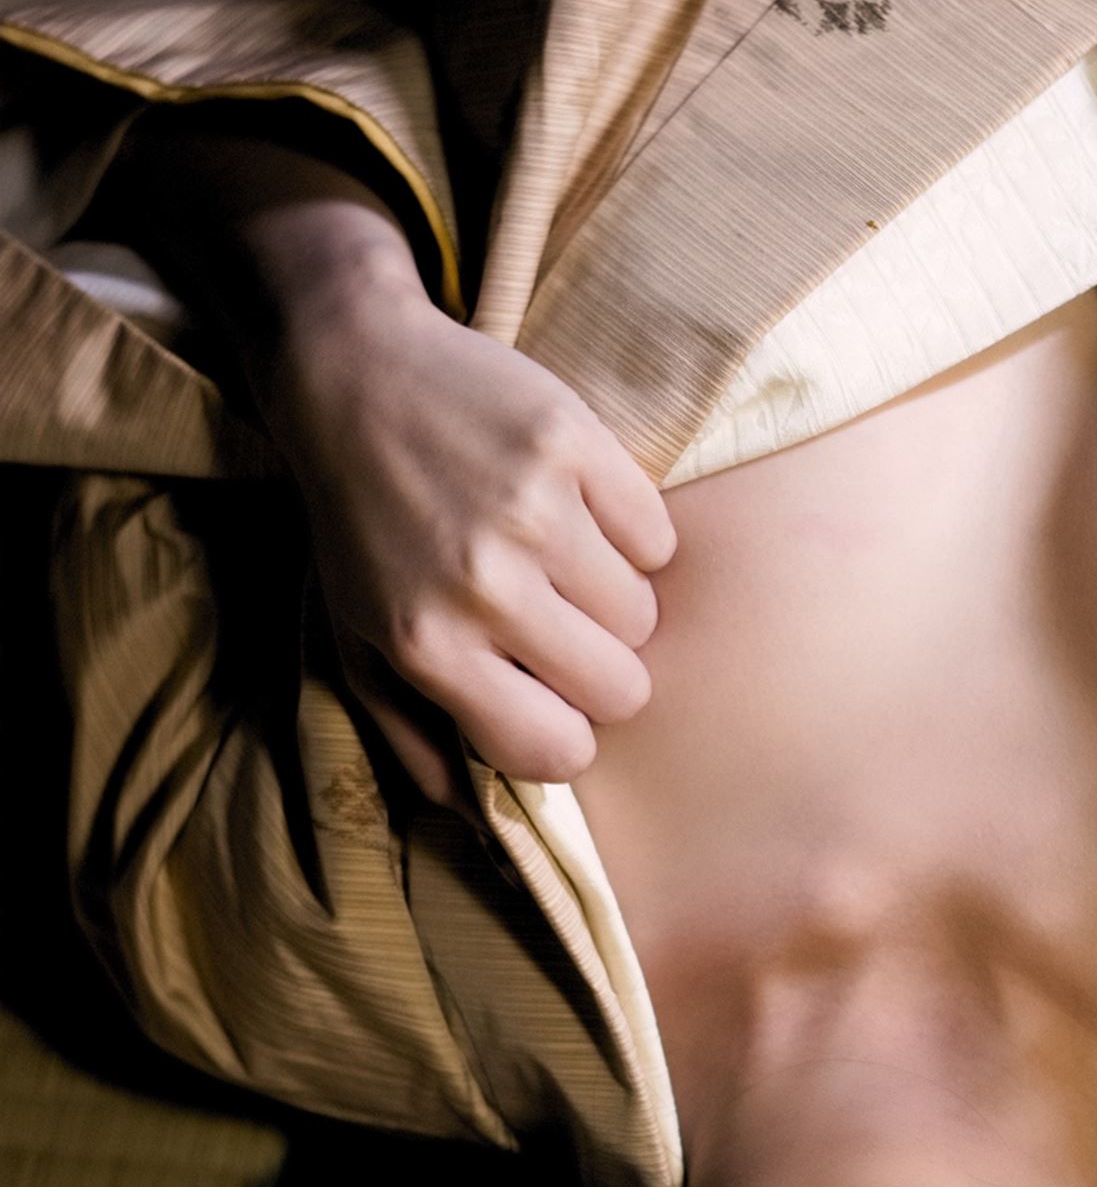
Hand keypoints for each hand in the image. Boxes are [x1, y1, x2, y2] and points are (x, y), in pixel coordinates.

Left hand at [265, 253, 676, 798]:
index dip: (567, 732)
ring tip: (559, 559)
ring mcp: (535, 512)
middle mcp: (483, 586)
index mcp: (429, 647)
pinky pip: (655, 536)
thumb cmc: (355, 520)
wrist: (351, 372)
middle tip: (560, 624)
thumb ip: (409, 736)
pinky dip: (630, 532)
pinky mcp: (575, 445)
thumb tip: (470, 815)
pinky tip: (578, 508)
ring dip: (612, 598)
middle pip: (620, 688)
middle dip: (601, 668)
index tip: (550, 699)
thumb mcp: (355, 638)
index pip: (557, 749)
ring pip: (642, 614)